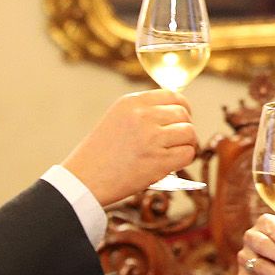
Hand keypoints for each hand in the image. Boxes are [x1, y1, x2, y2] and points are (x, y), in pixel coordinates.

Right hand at [63, 89, 197, 204]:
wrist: (85, 179)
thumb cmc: (101, 153)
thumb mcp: (117, 118)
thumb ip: (143, 111)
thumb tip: (177, 112)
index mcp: (132, 102)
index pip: (172, 96)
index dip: (182, 108)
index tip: (180, 120)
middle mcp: (143, 116)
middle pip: (184, 114)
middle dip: (185, 128)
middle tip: (177, 141)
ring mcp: (151, 137)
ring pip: (189, 133)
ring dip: (187, 144)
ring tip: (175, 153)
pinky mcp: (158, 160)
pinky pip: (188, 153)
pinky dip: (185, 159)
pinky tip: (172, 164)